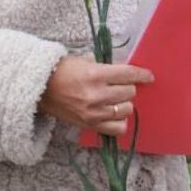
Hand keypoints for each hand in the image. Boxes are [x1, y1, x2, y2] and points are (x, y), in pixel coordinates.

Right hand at [38, 56, 153, 135]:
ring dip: (124, 102)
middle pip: (129, 92)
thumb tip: (124, 72)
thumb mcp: (85, 61)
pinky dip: (120, 121)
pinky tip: (115, 114)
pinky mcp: (90, 125)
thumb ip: (106, 67)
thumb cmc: (63, 70)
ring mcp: (94, 112)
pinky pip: (116, 128)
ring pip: (126, 109)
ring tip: (117, 99)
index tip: (149, 76)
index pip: (128, 74)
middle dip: (129, 87)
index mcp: (96, 74)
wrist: (41, 89)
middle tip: (122, 85)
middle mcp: (97, 95)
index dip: (142, 74)